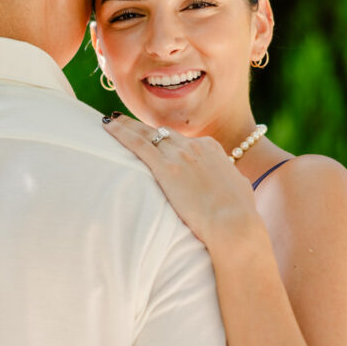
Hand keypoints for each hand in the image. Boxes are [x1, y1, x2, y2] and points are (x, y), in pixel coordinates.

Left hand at [103, 115, 258, 247]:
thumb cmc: (239, 214)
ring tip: (110, 122)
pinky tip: (107, 127)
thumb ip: (230, 181)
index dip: (164, 140)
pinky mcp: (166, 167)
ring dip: (125, 127)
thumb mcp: (238, 189)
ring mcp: (179, 155)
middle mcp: (194, 146)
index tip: (153, 140)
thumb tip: (235, 183)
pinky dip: (121, 133)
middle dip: (141, 128)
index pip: (181, 141)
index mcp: (211, 149)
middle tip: (122, 122)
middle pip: (161, 133)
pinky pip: (138, 144)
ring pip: (146, 134)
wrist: (234, 223)